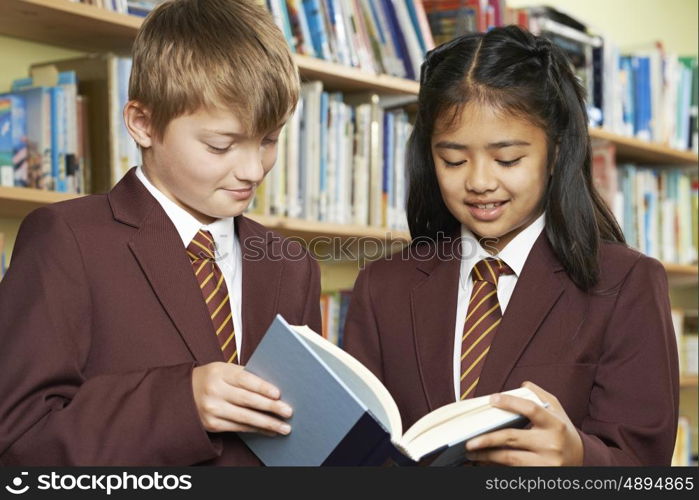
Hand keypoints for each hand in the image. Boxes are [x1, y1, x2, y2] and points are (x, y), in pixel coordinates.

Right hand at [192, 362, 292, 435]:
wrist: (183, 394)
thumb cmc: (213, 379)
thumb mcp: (224, 370)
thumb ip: (245, 376)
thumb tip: (274, 388)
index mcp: (220, 373)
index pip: (245, 379)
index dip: (262, 387)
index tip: (278, 394)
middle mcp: (215, 391)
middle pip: (247, 400)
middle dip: (270, 408)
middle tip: (288, 412)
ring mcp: (212, 409)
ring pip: (245, 418)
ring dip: (267, 423)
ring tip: (284, 427)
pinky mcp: (212, 424)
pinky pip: (239, 428)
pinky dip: (256, 430)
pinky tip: (269, 431)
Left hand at [464, 381, 582, 465]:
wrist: (582, 460)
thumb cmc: (563, 432)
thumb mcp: (558, 411)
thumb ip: (540, 395)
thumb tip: (522, 385)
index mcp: (554, 423)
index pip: (530, 409)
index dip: (510, 403)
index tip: (492, 399)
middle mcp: (551, 443)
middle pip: (512, 437)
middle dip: (487, 438)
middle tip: (469, 439)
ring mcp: (546, 462)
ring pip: (509, 458)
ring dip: (487, 455)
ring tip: (472, 452)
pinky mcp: (540, 474)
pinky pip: (513, 471)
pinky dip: (495, 467)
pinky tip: (484, 462)